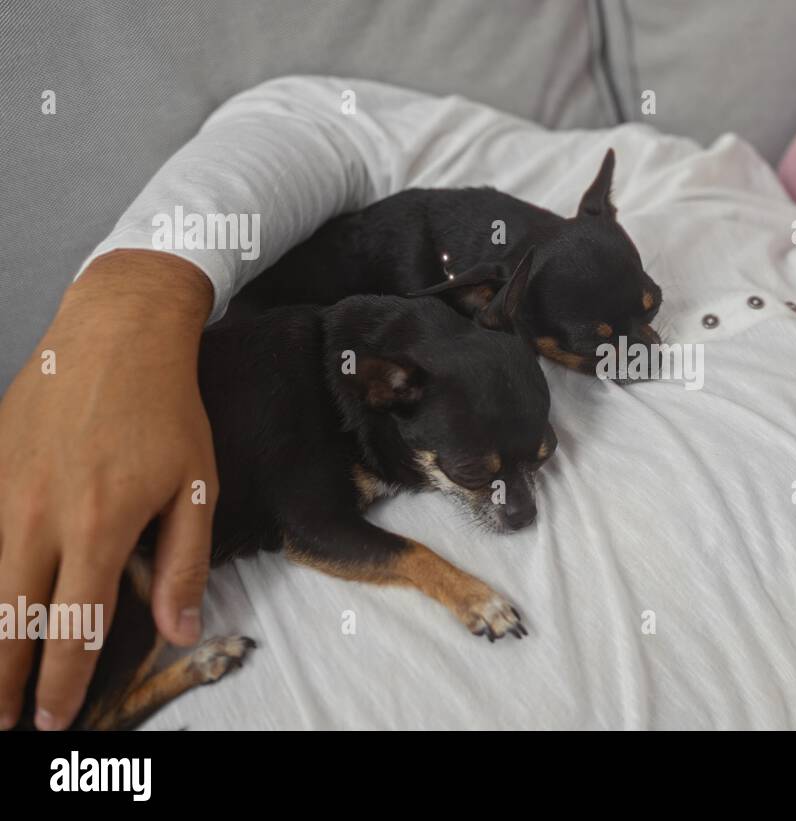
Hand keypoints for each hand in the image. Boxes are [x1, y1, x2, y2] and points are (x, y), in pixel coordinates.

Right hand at [0, 250, 217, 729]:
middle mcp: (37, 517)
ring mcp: (1, 493)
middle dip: (3, 681)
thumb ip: (184, 565)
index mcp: (97, 527)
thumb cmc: (165, 412)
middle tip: (3, 723)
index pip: (72, 628)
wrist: (114, 333)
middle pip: (9, 620)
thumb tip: (180, 631)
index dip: (60, 683)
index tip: (54, 720)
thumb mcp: (195, 488)